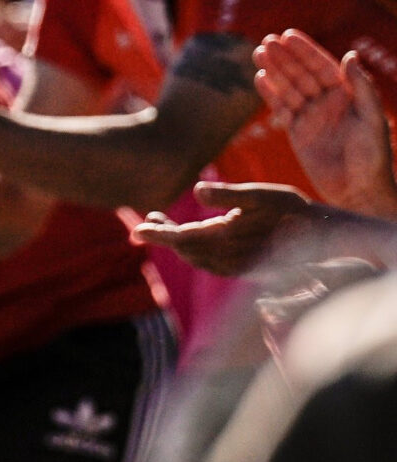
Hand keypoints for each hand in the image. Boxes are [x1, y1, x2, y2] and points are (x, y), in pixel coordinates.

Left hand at [133, 181, 324, 276]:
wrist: (324, 237)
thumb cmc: (294, 211)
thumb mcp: (261, 195)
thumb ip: (228, 195)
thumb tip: (197, 191)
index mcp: (229, 238)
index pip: (183, 238)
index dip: (158, 233)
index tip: (136, 229)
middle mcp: (230, 258)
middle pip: (185, 249)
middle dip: (164, 235)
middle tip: (149, 217)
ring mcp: (237, 268)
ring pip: (196, 258)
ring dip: (177, 243)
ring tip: (162, 222)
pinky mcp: (244, 270)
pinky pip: (210, 264)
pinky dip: (194, 251)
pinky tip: (191, 237)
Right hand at [254, 30, 396, 216]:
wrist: (359, 192)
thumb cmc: (373, 157)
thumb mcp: (373, 120)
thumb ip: (362, 88)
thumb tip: (350, 56)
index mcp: (348, 96)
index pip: (323, 67)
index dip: (306, 51)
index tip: (288, 35)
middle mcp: (328, 103)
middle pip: (302, 74)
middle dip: (285, 57)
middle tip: (267, 41)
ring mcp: (311, 117)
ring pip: (289, 88)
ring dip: (274, 71)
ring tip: (258, 53)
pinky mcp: (297, 133)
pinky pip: (281, 109)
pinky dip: (270, 94)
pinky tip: (259, 79)